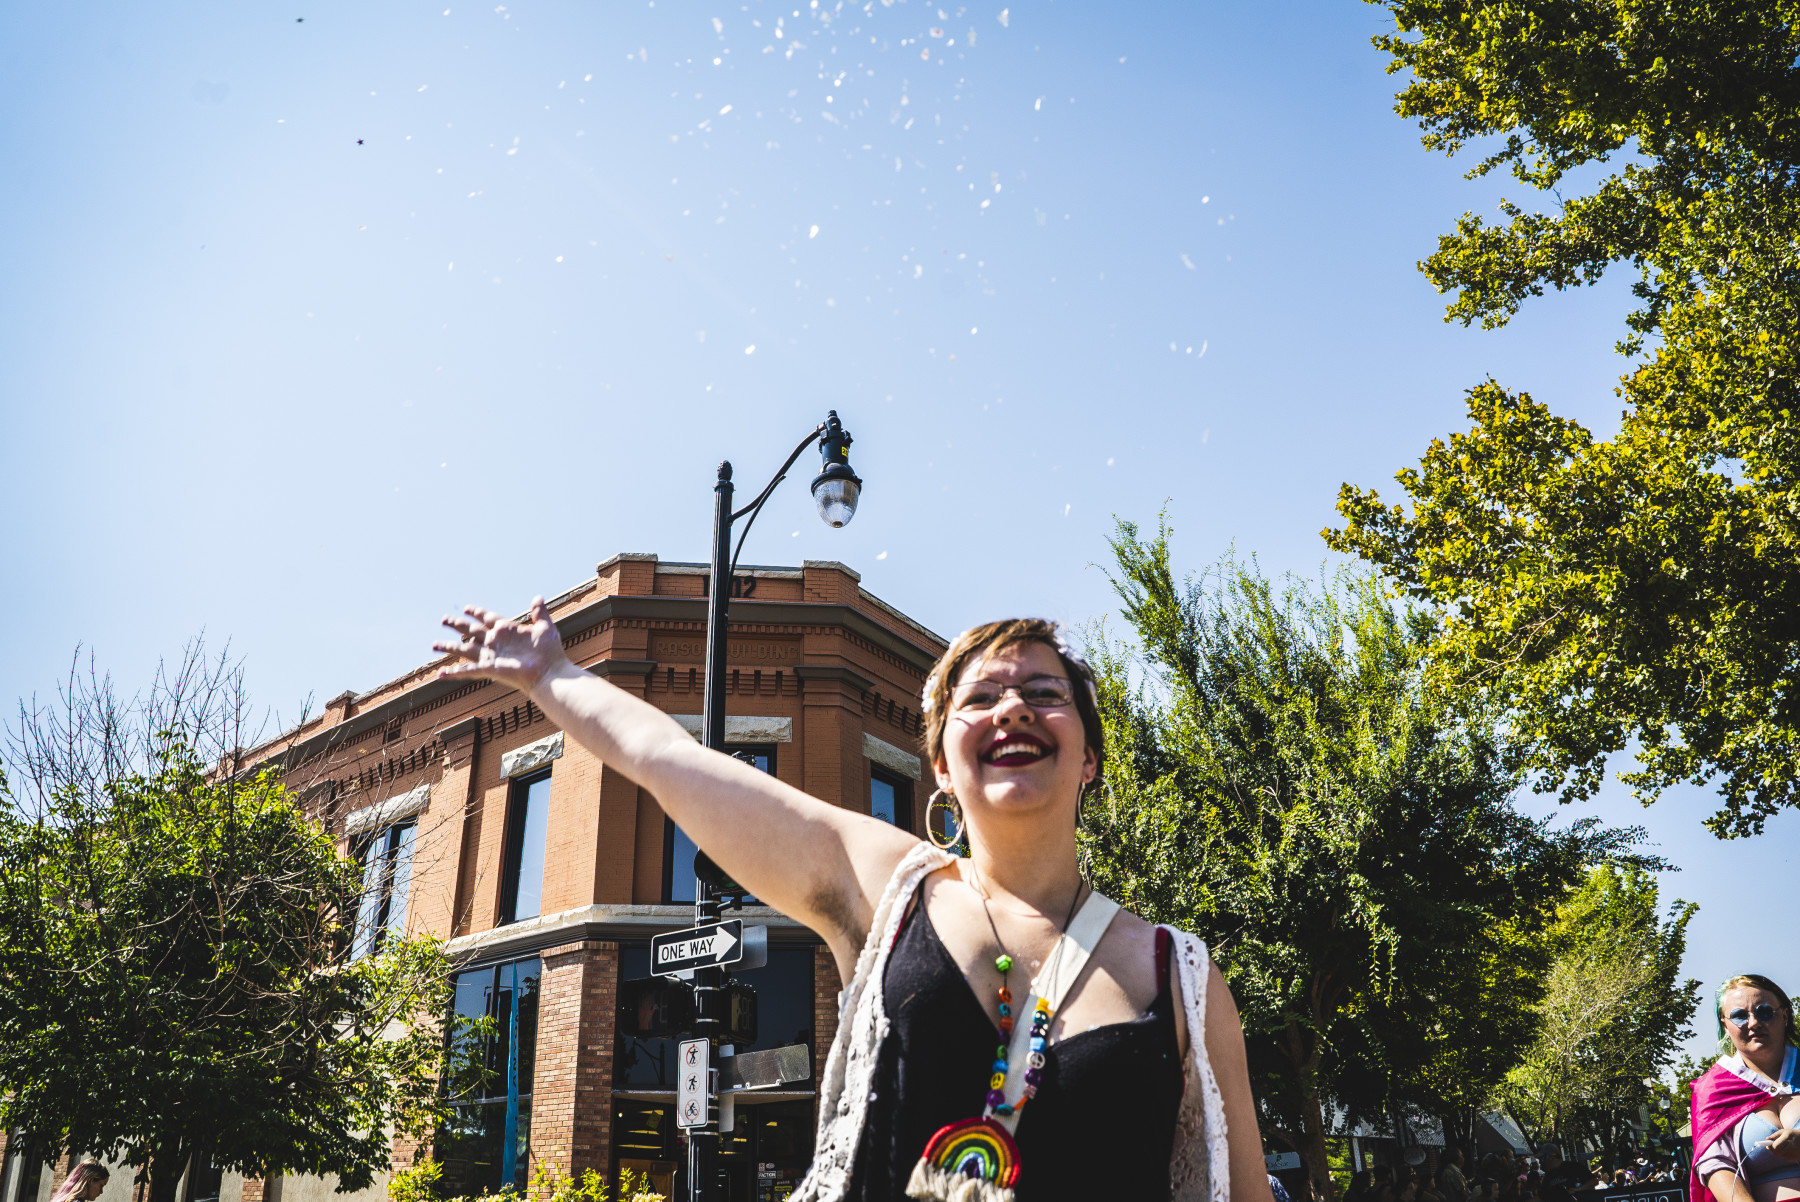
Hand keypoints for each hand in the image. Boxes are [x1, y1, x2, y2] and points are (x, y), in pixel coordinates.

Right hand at [434, 597, 568, 691]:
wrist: (550, 672)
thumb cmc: (550, 652)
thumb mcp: (545, 627)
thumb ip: (539, 612)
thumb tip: (537, 597)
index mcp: (506, 630)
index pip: (487, 618)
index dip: (477, 612)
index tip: (466, 608)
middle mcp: (496, 642)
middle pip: (471, 631)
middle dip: (457, 625)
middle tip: (444, 619)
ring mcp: (491, 656)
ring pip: (464, 649)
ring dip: (449, 647)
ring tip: (434, 645)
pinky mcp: (489, 668)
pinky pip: (467, 670)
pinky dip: (453, 672)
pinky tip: (440, 674)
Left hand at [1760, 1127, 1799, 1161]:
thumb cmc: (1793, 1134)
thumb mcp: (1784, 1131)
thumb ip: (1775, 1135)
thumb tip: (1766, 1139)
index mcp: (1787, 1139)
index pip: (1775, 1146)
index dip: (1770, 1147)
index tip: (1767, 1146)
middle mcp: (1791, 1147)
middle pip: (1777, 1152)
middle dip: (1772, 1150)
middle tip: (1771, 1146)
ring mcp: (1794, 1153)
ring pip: (1780, 1155)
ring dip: (1777, 1152)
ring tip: (1781, 1147)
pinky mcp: (1795, 1158)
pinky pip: (1785, 1158)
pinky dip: (1783, 1155)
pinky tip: (1786, 1150)